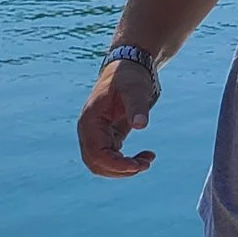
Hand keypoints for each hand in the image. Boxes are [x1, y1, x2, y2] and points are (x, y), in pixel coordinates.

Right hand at [77, 59, 159, 177]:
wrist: (130, 66)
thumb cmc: (130, 75)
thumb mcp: (135, 88)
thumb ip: (137, 106)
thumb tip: (141, 126)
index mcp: (90, 121)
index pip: (95, 153)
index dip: (114, 165)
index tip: (137, 166)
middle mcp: (90, 130)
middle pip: (96, 164)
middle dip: (119, 170)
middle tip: (145, 165)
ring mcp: (98, 134)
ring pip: (103, 164)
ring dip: (124, 169)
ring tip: (147, 161)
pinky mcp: (110, 135)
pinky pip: (114, 157)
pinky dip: (128, 162)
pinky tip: (147, 155)